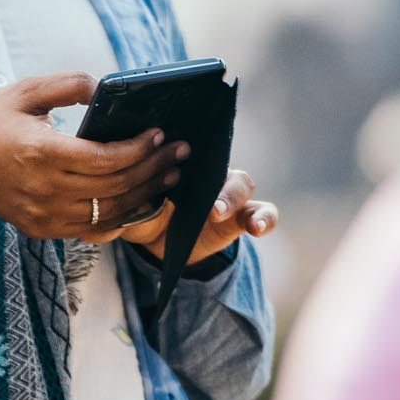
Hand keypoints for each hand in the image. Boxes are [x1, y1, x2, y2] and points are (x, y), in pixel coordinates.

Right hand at [0, 73, 187, 243]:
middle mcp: (44, 189)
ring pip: (109, 213)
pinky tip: (138, 202)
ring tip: (168, 176)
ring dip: (144, 195)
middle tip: (179, 153)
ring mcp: (43, 214)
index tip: (161, 134)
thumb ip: (68, 85)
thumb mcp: (23, 91)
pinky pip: (91, 230)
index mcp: (41, 153)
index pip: (106, 159)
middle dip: (153, 169)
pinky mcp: (41, 228)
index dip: (140, 149)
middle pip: (115, 187)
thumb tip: (106, 88)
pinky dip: (120, 219)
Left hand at [118, 165, 278, 266]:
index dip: (185, 154)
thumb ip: (136, 209)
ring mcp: (229, 196)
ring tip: (220, 215)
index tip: (178, 159)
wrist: (163, 245)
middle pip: (219, 168)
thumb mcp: (136, 214)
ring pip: (243, 187)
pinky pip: (264, 213)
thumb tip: (133, 204)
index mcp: (183, 169)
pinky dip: (266, 219)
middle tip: (205, 206)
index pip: (191, 154)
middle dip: (210, 184)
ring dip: (234, 199)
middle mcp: (209, 177)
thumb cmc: (149, 218)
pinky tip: (258, 228)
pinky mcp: (241, 218)